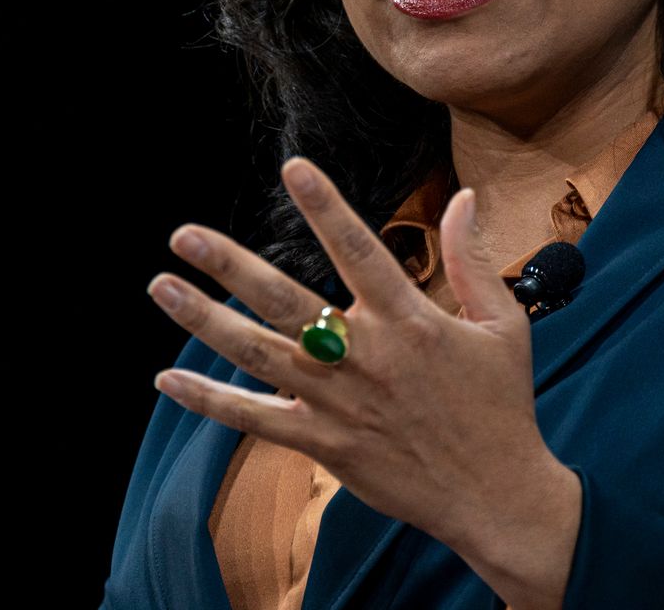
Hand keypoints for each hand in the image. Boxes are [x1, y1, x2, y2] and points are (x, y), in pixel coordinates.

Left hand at [146, 156, 580, 600]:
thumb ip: (472, 258)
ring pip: (258, 354)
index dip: (326, 207)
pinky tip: (167, 378)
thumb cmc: (500, 406)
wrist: (496, 496)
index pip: (359, 250)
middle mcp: (366, 357)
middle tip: (183, 234)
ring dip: (205, 320)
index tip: (293, 168)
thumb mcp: (501, 326)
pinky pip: (255, 420)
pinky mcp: (324, 444)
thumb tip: (465, 196)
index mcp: (410, 321)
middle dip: (230, 265)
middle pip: (285, 300)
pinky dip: (209, 400)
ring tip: (162, 285)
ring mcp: (339, 403)